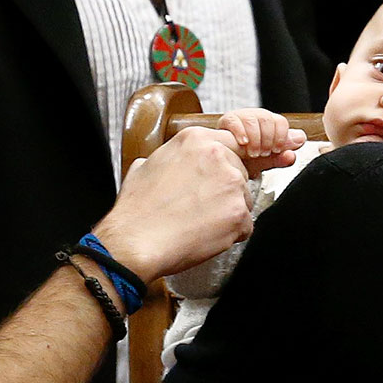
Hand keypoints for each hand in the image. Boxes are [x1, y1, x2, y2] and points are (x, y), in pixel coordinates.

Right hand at [92, 127, 254, 283]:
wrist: (136, 242)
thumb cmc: (138, 210)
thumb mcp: (145, 166)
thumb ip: (170, 157)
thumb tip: (173, 162)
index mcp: (195, 140)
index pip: (230, 143)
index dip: (226, 163)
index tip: (221, 175)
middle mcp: (217, 156)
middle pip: (241, 172)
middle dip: (227, 190)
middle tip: (202, 205)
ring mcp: (231, 185)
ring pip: (246, 198)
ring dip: (230, 211)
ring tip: (201, 222)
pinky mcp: (238, 213)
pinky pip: (246, 224)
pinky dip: (232, 234)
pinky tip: (206, 234)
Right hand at [218, 109, 306, 177]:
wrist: (226, 162)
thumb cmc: (246, 160)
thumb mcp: (266, 161)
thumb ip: (282, 155)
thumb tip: (300, 140)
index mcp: (269, 124)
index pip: (280, 121)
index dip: (281, 136)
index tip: (276, 150)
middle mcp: (256, 117)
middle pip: (267, 119)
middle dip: (267, 139)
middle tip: (264, 153)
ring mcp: (241, 117)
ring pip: (252, 119)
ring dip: (255, 138)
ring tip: (253, 152)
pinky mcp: (227, 120)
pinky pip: (235, 121)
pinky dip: (240, 132)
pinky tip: (243, 143)